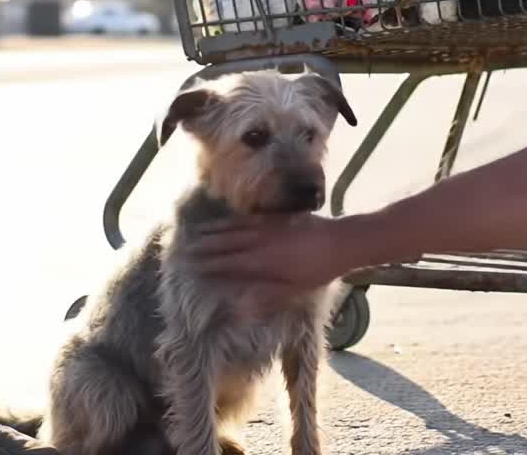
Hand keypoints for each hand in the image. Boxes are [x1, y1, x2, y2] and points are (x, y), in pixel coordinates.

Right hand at [187, 213, 357, 297]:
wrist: (340, 242)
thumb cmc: (317, 271)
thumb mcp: (294, 291)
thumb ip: (265, 297)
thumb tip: (238, 308)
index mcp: (262, 263)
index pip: (228, 264)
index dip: (208, 266)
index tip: (191, 267)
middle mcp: (260, 243)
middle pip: (226, 244)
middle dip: (205, 247)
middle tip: (185, 250)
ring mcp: (267, 228)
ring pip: (235, 229)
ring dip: (215, 231)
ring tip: (198, 233)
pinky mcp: (276, 218)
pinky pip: (249, 218)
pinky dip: (234, 220)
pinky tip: (227, 220)